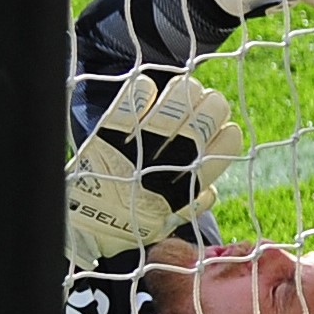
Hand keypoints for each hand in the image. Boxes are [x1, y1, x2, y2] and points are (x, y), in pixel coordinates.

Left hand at [64, 71, 242, 269]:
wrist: (86, 228)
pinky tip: (147, 85)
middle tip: (207, 100)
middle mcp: (162, 169)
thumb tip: (211, 191)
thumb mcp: (167, 221)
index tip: (225, 128)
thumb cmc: (129, 224)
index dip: (227, 136)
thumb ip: (191, 204)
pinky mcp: (107, 140)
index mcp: (181, 190)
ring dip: (182, 94)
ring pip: (170, 113)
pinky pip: (126, 111)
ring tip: (184, 87)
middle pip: (199, 127)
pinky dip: (139, 93)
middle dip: (211, 107)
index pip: (220, 154)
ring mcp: (135, 153)